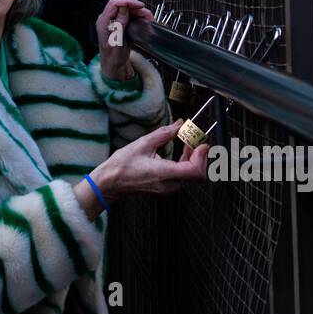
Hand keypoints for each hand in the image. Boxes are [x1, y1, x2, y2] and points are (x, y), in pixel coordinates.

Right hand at [93, 120, 207, 200]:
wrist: (110, 183)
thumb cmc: (122, 166)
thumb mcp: (143, 144)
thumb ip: (164, 133)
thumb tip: (179, 124)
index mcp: (164, 173)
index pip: (195, 170)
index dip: (202, 156)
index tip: (202, 142)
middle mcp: (169, 184)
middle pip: (197, 174)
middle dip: (199, 155)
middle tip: (195, 139)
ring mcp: (168, 189)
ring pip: (191, 176)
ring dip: (193, 159)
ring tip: (187, 143)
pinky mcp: (166, 188)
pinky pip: (183, 178)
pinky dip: (186, 164)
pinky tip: (181, 153)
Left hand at [97, 0, 153, 79]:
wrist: (113, 65)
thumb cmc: (113, 57)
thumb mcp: (117, 43)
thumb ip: (119, 25)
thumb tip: (123, 10)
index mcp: (103, 22)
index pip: (114, 3)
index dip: (128, 2)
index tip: (140, 6)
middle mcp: (107, 19)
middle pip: (122, 4)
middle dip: (136, 7)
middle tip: (148, 15)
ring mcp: (113, 20)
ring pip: (128, 9)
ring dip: (140, 12)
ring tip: (149, 20)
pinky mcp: (119, 23)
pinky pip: (130, 15)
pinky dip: (139, 17)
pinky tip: (145, 23)